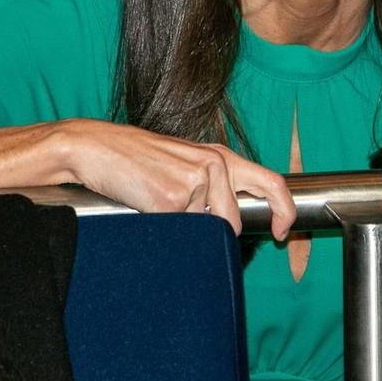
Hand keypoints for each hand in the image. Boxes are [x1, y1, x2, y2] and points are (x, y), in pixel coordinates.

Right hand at [58, 119, 297, 238]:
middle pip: (235, 218)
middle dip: (219, 232)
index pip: (272, 182)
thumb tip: (228, 222)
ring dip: (183, 225)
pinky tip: (145, 204)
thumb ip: (212, 184)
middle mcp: (214, 165)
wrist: (97, 148)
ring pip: (204, 229)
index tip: (282, 231)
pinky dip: (163, 226)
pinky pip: (179, 231)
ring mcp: (195, 182)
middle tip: (195, 224)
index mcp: (220, 156)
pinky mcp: (174, 200)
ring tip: (155, 200)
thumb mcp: (184, 162)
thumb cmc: (137, 159)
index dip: (284, 210)